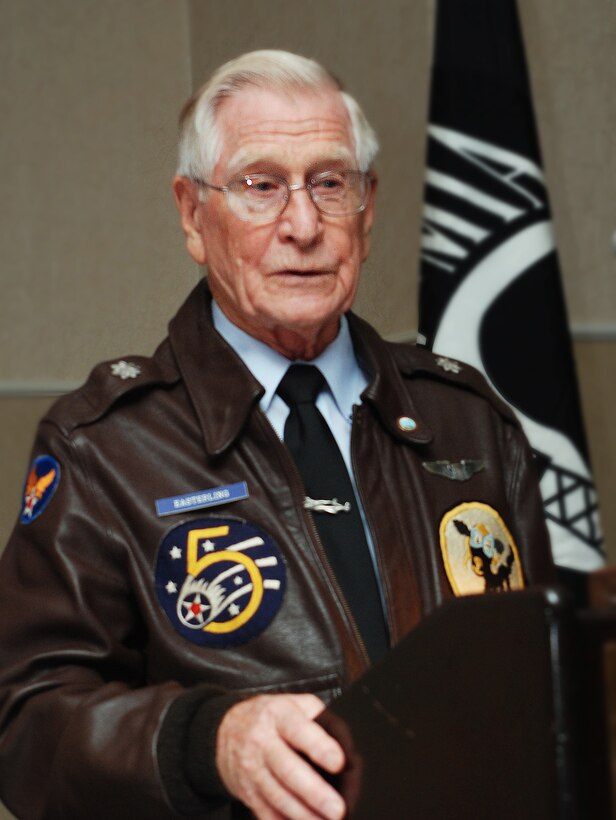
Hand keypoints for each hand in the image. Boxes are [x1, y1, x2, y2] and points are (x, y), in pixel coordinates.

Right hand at [216, 693, 345, 818]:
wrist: (225, 730)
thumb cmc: (272, 718)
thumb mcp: (295, 704)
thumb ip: (322, 720)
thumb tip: (349, 751)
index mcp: (278, 715)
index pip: (298, 730)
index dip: (318, 746)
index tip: (339, 762)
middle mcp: (262, 742)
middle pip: (288, 770)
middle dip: (314, 792)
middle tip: (338, 809)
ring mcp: (252, 769)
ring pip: (278, 796)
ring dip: (304, 815)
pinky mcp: (247, 792)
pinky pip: (266, 812)